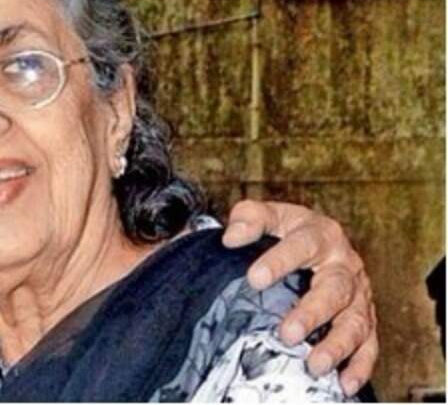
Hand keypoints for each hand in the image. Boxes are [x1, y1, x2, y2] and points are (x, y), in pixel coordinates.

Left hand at [222, 199, 375, 396]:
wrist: (318, 239)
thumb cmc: (287, 230)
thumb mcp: (269, 215)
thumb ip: (249, 218)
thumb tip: (231, 237)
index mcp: (321, 234)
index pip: (301, 245)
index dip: (279, 261)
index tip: (254, 279)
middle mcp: (345, 264)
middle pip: (334, 289)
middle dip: (312, 313)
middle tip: (287, 334)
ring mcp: (359, 294)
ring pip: (356, 322)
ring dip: (337, 346)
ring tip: (314, 366)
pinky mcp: (366, 319)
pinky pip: (369, 345)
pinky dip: (360, 366)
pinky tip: (344, 384)